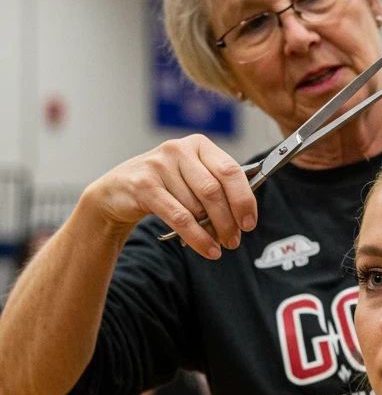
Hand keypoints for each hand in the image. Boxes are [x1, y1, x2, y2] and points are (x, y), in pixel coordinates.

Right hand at [82, 135, 257, 258]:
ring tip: (218, 245)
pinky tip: (208, 250)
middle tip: (234, 241)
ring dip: (212, 232)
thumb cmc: (164, 187)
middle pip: (214, 191)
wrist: (117, 191)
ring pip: (196, 206)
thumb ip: (218, 192)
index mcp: (199, 145)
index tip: (250, 223)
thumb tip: (243, 220)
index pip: (231, 171)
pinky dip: (197, 237)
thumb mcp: (192, 181)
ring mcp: (159, 165)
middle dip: (229, 221)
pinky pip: (179, 217)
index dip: (244, 199)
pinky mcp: (144, 186)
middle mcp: (179, 150)